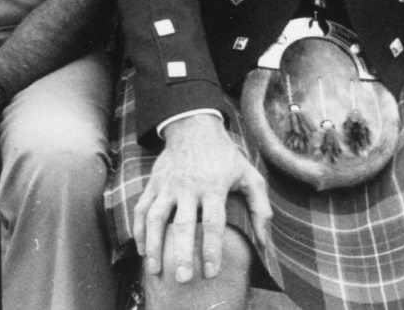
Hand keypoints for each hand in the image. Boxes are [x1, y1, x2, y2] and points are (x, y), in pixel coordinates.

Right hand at [133, 114, 270, 283]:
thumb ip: (259, 208)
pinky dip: (138, 229)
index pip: (212, 222)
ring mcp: (168, 185)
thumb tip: (264, 241)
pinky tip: (141, 248)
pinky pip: (142, 208)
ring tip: (154, 269)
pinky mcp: (154, 183)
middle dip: (181, 253)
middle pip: (182, 224)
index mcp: (213, 187)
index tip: (210, 272)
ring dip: (154, 245)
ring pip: (155, 218)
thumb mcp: (249, 175)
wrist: (193, 126)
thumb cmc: (225, 155)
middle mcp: (188, 187)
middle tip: (182, 278)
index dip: (211, 248)